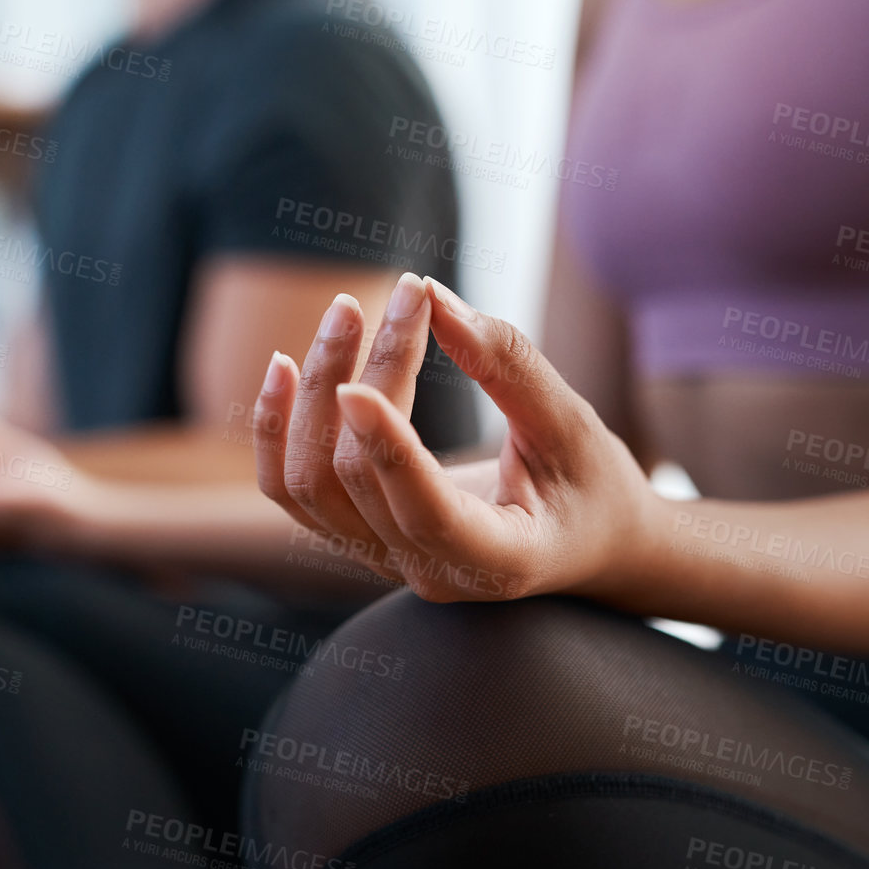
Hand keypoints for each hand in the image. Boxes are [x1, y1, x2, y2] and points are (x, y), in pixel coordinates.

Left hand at [254, 273, 653, 601]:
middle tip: (401, 294)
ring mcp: (385, 561)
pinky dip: (277, 430)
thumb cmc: (592, 481)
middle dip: (365, 375)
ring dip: (312, 394)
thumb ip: (509, 365)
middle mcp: (429, 574)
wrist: (587, 539)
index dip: (385, 448)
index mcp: (497, 561)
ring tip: (345, 312)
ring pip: (308, 487)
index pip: (422, 513)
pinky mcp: (359, 536)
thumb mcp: (571, 422)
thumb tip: (433, 298)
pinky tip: (282, 366)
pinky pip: (292, 491)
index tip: (356, 380)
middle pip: (356, 478)